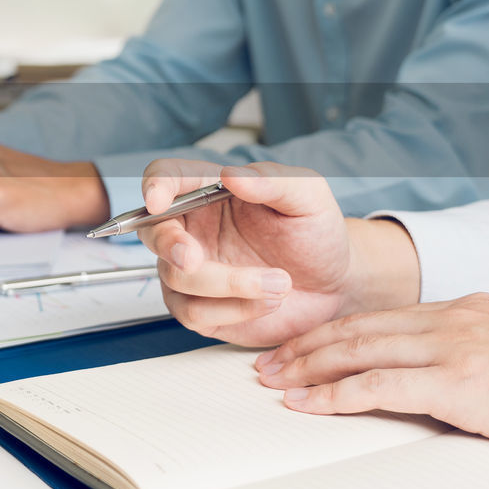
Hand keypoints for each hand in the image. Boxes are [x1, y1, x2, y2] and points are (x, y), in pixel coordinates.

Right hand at [139, 160, 418, 346]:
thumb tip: (231, 175)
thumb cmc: (316, 234)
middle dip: (170, 246)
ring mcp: (193, 270)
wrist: (334, 285)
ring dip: (229, 285)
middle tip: (195, 259)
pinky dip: (233, 310)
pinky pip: (194, 313)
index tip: (159, 200)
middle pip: (153, 231)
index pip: (165, 177)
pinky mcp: (201, 309)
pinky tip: (268, 302)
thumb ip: (273, 181)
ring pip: (178, 278)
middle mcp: (192, 229)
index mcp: (208, 192)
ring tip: (281, 284)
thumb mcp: (308, 198)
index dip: (154, 186)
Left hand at [256, 293, 488, 470]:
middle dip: (307, 346)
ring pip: (357, 351)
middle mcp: (452, 320)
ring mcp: (452, 347)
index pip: (383, 318)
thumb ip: (484, 354)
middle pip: (358, 329)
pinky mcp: (457, 381)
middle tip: (269, 360)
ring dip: (307, 367)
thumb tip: (460, 379)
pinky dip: (334, 394)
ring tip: (272, 380)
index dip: (337, 332)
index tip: (306, 345)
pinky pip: (377, 386)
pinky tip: (306, 403)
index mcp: (467, 311)